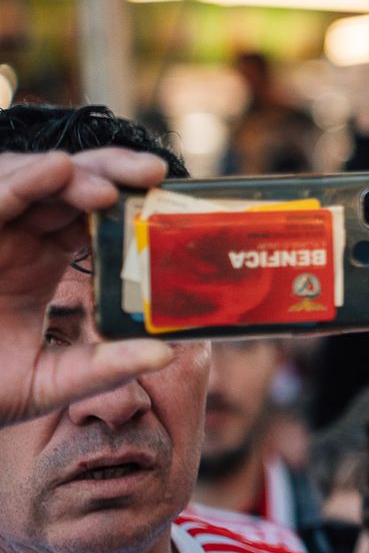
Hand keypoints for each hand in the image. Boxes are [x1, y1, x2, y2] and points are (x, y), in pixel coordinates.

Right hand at [0, 150, 172, 425]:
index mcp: (41, 257)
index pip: (90, 211)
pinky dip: (22, 182)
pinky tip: (56, 170)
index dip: (128, 198)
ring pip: (30, 177)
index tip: (167, 198)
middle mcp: (16, 235)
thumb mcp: (49, 382)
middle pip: (68, 183)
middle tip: (155, 172)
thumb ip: (103, 368)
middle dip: (112, 171)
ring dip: (74, 173)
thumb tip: (166, 354)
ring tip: (111, 189)